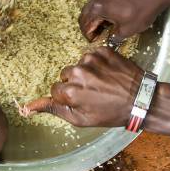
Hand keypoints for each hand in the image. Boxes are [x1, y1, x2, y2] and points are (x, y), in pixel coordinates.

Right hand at [25, 47, 142, 126]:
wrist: (141, 100)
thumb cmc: (111, 113)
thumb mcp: (81, 119)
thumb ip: (54, 110)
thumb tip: (28, 107)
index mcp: (71, 91)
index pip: (55, 90)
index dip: (68, 97)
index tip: (82, 101)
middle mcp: (78, 72)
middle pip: (65, 75)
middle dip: (75, 84)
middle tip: (94, 93)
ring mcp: (91, 59)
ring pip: (78, 65)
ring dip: (87, 73)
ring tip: (104, 84)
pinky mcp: (103, 50)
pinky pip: (91, 56)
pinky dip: (98, 63)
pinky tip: (109, 73)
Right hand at [79, 0, 166, 40]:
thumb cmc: (140, 12)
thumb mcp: (126, 31)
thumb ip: (113, 37)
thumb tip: (109, 40)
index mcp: (97, 8)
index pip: (85, 25)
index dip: (89, 36)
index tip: (94, 42)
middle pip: (85, 15)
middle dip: (88, 27)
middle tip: (96, 37)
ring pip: (91, 8)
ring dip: (94, 19)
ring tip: (103, 29)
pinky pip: (98, 2)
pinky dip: (100, 11)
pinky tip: (109, 19)